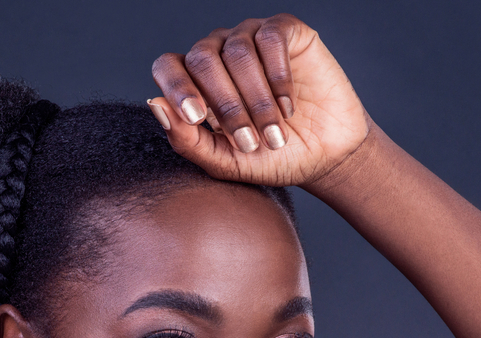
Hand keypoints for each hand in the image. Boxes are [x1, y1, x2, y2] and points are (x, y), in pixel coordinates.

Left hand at [150, 14, 369, 187]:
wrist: (323, 157)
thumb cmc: (270, 159)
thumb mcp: (226, 162)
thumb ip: (188, 141)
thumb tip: (156, 105)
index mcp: (196, 83)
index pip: (168, 66)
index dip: (176, 87)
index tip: (196, 118)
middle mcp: (219, 54)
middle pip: (202, 58)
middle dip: (225, 105)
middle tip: (249, 141)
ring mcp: (251, 39)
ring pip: (237, 52)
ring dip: (256, 100)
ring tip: (274, 134)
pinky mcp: (286, 32)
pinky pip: (270, 39)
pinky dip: (278, 77)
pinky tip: (288, 106)